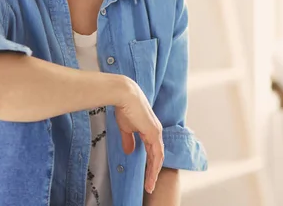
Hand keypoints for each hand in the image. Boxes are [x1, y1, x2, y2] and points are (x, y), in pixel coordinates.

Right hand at [114, 77, 163, 193]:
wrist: (124, 95)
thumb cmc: (124, 108)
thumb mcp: (126, 128)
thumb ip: (129, 140)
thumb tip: (129, 152)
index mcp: (150, 130)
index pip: (152, 151)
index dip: (150, 164)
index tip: (146, 176)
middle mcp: (156, 132)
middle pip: (157, 156)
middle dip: (153, 172)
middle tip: (149, 186)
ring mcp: (156, 132)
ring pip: (158, 157)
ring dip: (154, 172)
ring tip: (150, 185)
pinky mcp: (154, 133)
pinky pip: (157, 153)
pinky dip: (155, 165)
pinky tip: (151, 174)